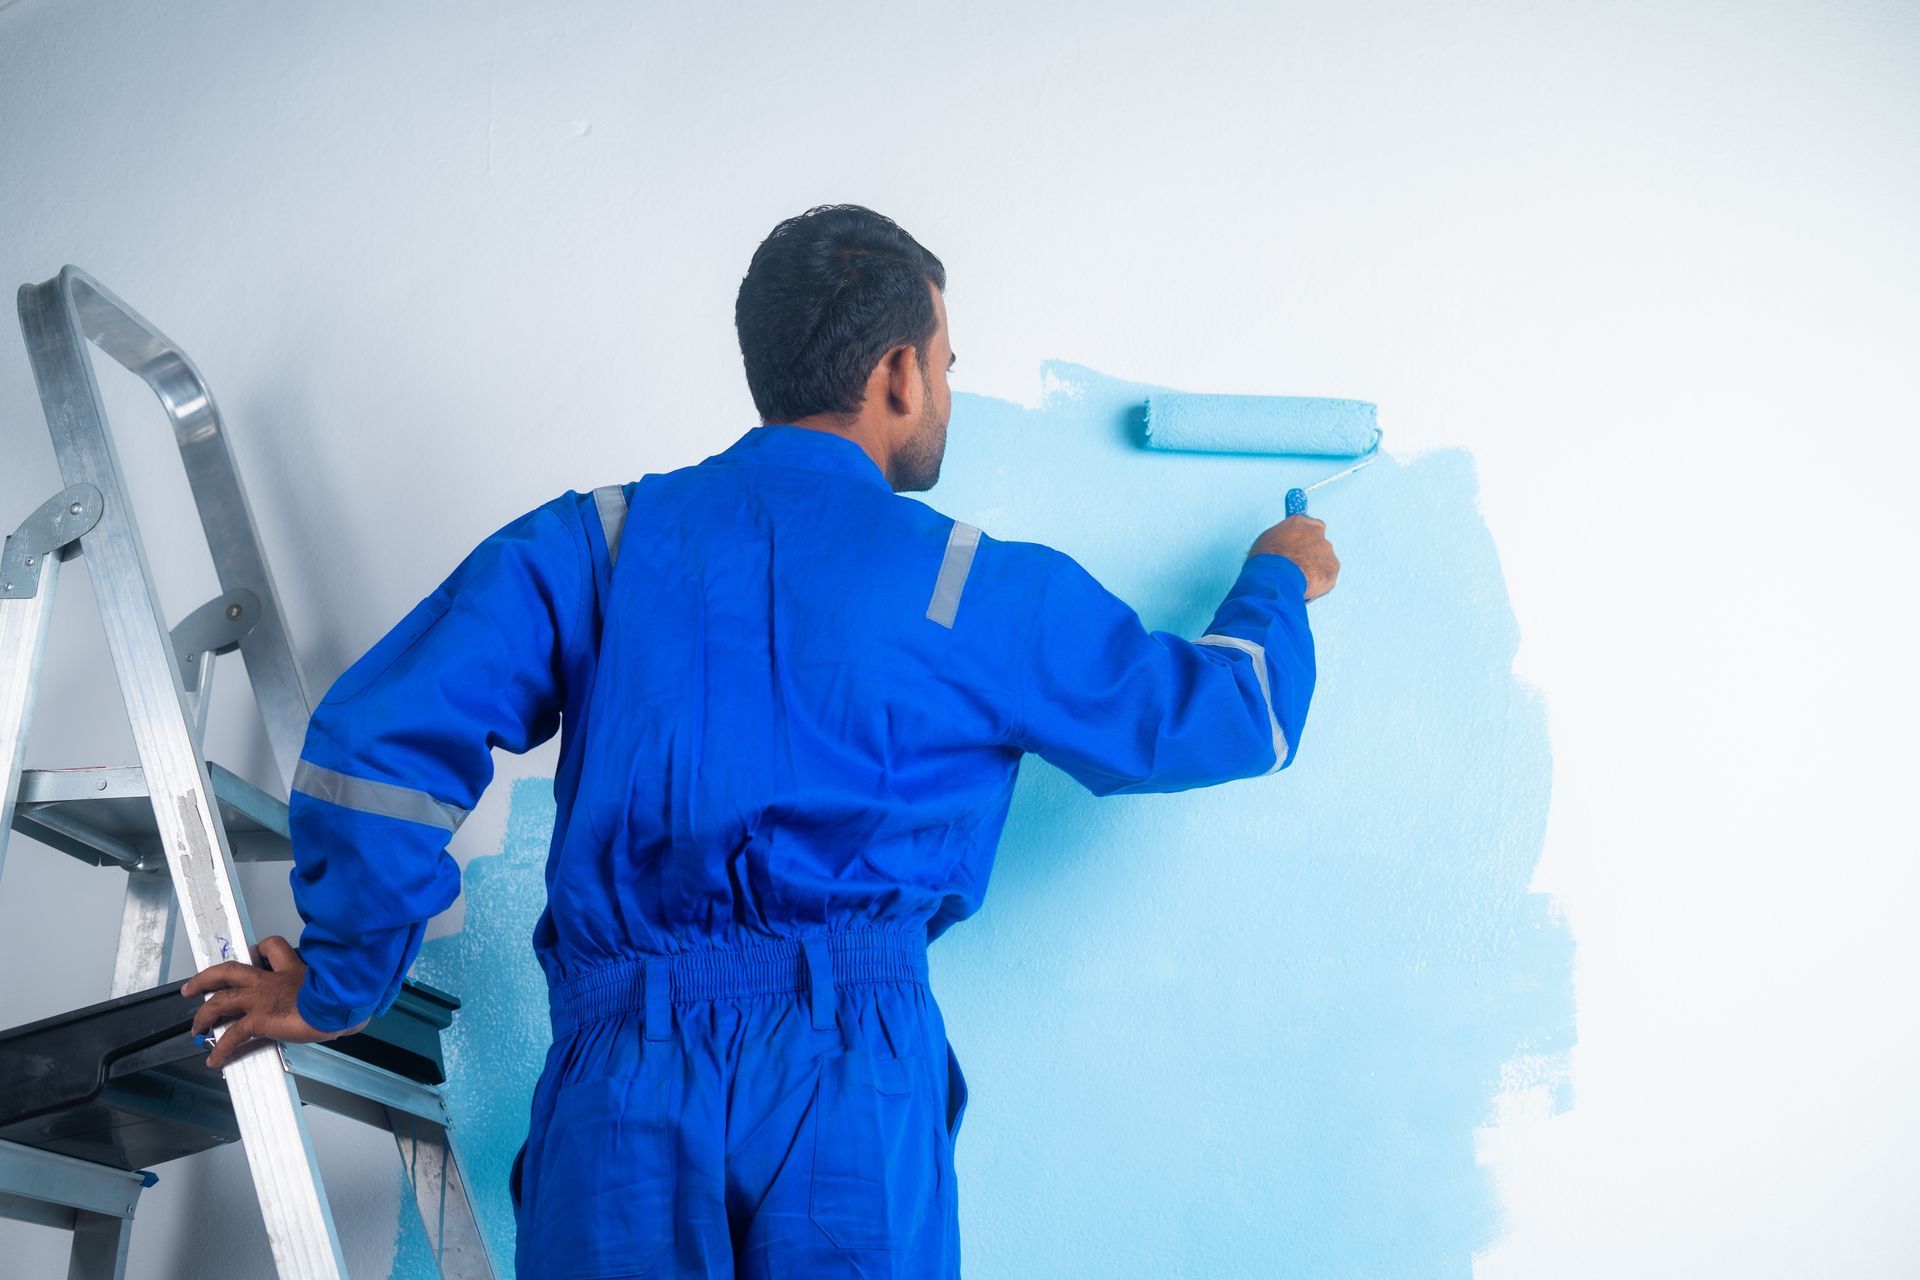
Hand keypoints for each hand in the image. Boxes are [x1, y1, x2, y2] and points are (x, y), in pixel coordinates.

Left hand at [180, 935, 364, 1069]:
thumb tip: (347, 1010)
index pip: (272, 949)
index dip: (261, 949)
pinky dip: (221, 1049)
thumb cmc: (345, 995)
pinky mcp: (258, 1020)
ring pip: (221, 1000)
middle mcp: (270, 980)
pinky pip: (232, 1035)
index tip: (255, 952)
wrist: (340, 1004)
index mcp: (292, 969)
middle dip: (207, 977)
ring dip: (204, 1013)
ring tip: (196, 1026)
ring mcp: (261, 999)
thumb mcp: (338, 984)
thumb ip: (332, 993)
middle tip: (193, 986)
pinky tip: (214, 1060)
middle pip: (230, 970)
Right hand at [1249, 515, 1339, 600]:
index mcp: (1299, 523)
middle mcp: (1316, 533)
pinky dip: (1320, 581)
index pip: (1309, 525)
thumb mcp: (1266, 541)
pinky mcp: (1333, 567)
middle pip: (1319, 542)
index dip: (1305, 538)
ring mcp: (1327, 550)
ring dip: (1315, 568)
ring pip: (1324, 560)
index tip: (1300, 547)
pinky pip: (1328, 575)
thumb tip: (1283, 545)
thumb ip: (1281, 538)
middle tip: (1299, 566)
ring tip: (1300, 580)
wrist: (1276, 577)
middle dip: (1311, 554)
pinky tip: (1307, 586)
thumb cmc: (1266, 559)